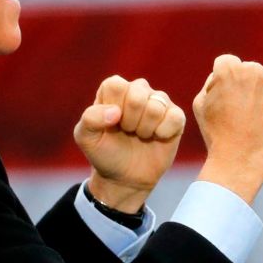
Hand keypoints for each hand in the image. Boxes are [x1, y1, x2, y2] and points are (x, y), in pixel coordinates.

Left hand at [74, 75, 186, 211]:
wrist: (125, 177)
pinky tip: (157, 138)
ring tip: (140, 136)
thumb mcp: (86, 137)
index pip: (116, 85)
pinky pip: (175, 117)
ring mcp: (159, 102)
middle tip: (127, 132)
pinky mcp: (176, 117)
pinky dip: (163, 132)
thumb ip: (90, 118)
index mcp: (115, 89)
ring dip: (145, 129)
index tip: (111, 124)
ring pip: (156, 107)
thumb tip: (116, 112)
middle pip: (138, 95)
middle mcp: (138, 90)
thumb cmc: (105, 153)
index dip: (113, 109)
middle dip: (130, 121)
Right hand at [193, 54, 262, 205]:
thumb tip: (224, 74)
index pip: (228, 63)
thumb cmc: (216, 134)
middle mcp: (253, 70)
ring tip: (255, 121)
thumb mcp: (201, 104)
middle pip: (249, 71)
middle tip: (242, 113)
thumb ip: (212, 81)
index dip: (225, 82)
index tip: (227, 99)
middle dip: (246, 86)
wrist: (240, 161)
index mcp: (229, 69)